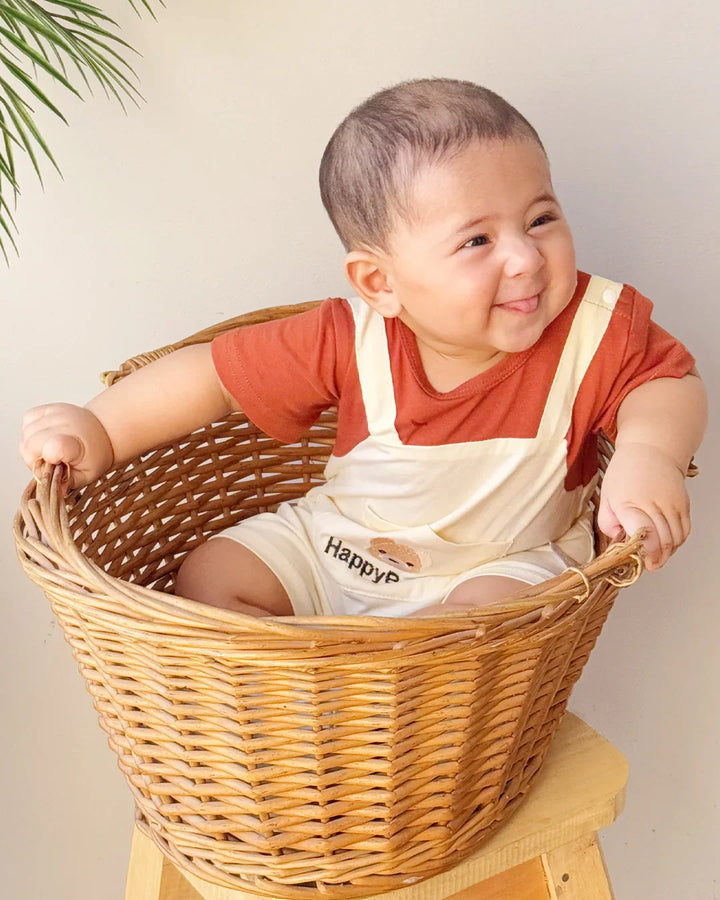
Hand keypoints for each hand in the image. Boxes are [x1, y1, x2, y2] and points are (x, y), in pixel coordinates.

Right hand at [20, 403, 113, 490]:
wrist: (104, 432)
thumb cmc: (95, 455)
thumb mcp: (88, 474)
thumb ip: (70, 482)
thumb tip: (57, 492)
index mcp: (76, 442)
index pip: (53, 448)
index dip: (47, 461)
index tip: (56, 465)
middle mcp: (65, 424)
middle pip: (30, 445)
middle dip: (34, 459)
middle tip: (51, 462)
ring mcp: (56, 413)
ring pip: (25, 434)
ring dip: (31, 447)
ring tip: (48, 450)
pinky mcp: (48, 407)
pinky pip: (27, 420)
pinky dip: (30, 431)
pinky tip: (44, 437)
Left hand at [597, 441, 689, 570]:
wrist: (651, 450)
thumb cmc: (625, 473)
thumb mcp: (606, 497)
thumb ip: (608, 523)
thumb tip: (619, 541)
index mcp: (629, 503)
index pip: (645, 535)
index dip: (645, 553)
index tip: (640, 561)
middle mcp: (654, 504)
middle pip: (662, 542)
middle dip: (655, 559)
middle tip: (647, 565)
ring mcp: (672, 505)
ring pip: (676, 540)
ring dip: (667, 553)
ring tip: (656, 556)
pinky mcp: (684, 505)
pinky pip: (684, 531)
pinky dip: (676, 542)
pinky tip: (665, 544)